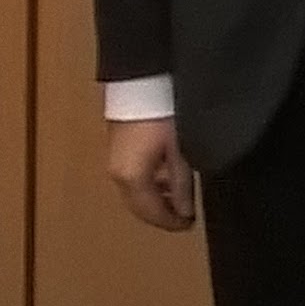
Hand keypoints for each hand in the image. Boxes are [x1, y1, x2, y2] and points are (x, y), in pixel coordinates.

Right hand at [107, 117, 196, 231]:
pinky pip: (133, 175)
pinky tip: (167, 173)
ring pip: (135, 191)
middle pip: (139, 205)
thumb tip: (185, 211)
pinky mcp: (117, 146)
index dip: (171, 223)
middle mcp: (117, 174)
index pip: (151, 213)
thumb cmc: (163, 115)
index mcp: (131, 178)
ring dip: (155, 197)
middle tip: (184, 215)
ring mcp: (114, 159)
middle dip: (161, 213)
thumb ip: (182, 184)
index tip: (189, 225)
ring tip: (179, 194)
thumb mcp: (180, 150)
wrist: (141, 80)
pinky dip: (150, 182)